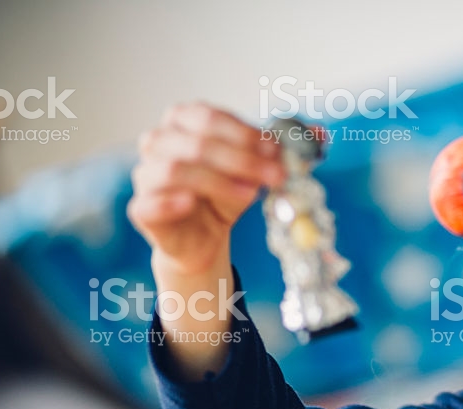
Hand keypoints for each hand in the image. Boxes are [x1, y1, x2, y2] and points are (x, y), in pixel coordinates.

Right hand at [128, 102, 285, 275]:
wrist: (203, 237)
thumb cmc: (225, 195)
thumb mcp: (256, 171)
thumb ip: (283, 151)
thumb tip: (321, 135)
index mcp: (185, 122)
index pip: (210, 117)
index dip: (245, 134)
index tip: (277, 151)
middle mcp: (159, 142)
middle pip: (198, 143)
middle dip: (242, 159)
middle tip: (277, 176)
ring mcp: (147, 175)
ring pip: (177, 169)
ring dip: (219, 181)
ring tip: (250, 195)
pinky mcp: (142, 209)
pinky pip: (150, 202)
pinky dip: (172, 201)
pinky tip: (194, 203)